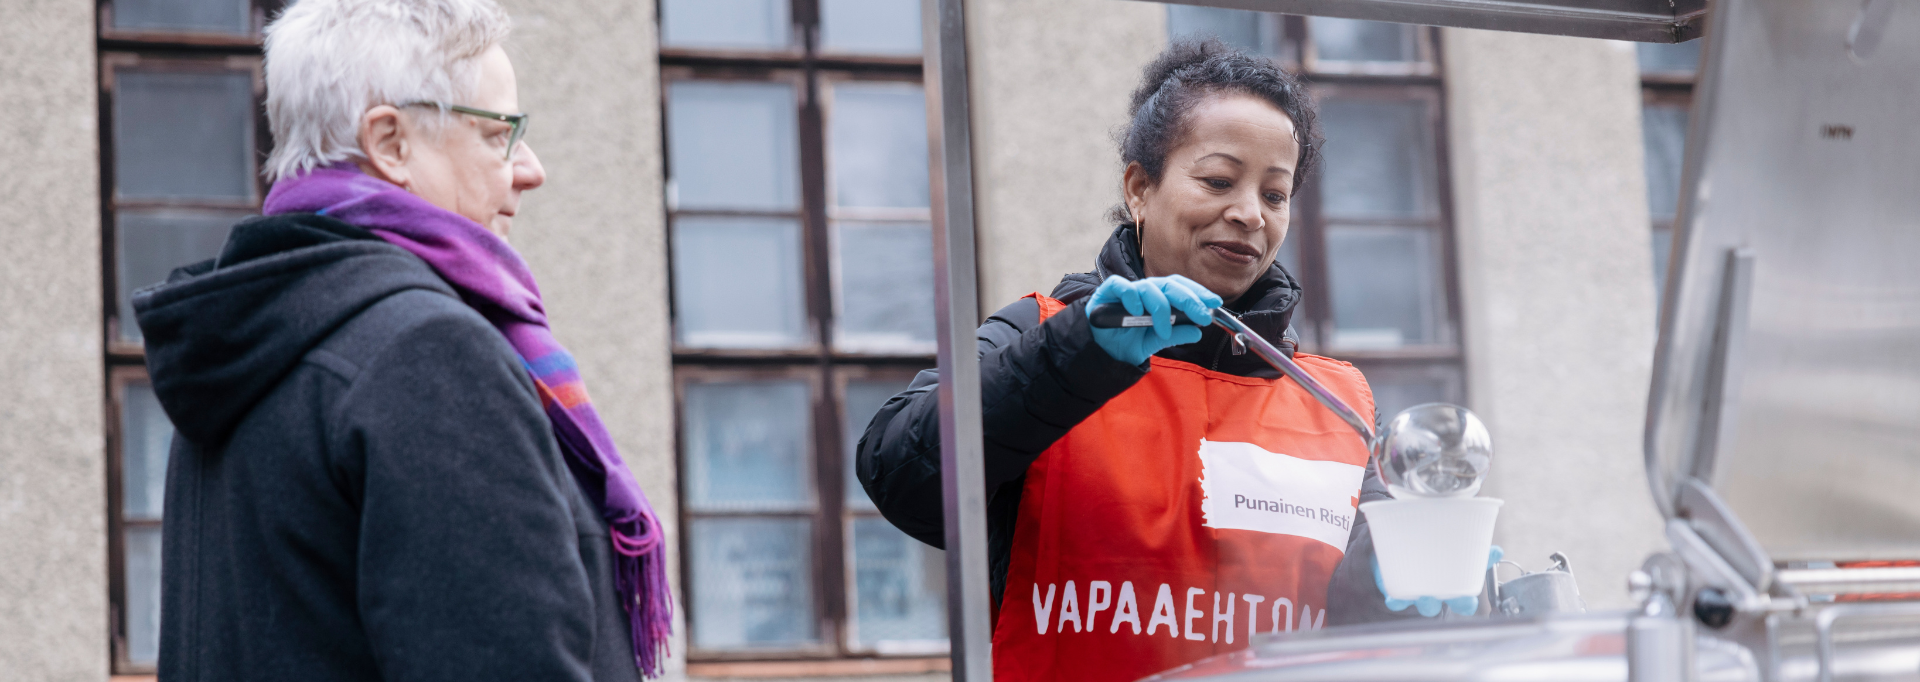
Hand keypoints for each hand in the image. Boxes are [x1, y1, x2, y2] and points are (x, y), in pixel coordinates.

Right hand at [1087, 274, 1219, 365]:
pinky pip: (1121, 286)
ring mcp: (1127, 291)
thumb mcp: (1155, 342)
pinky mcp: (1107, 293)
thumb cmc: (1126, 343)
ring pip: (1148, 287)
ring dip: (1160, 308)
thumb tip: (1198, 332)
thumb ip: (1175, 335)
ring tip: (1163, 330)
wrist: (1100, 354)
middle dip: (1189, 299)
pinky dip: (1131, 297)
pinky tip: (1137, 312)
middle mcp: (1144, 292)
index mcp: (1157, 299)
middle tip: (1202, 315)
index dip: (1198, 292)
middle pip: (1170, 285)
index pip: (1180, 288)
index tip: (1215, 303)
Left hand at [1373, 545, 1503, 616]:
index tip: (1469, 601)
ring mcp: (1417, 592)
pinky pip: (1396, 599)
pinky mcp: (1396, 587)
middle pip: (1449, 605)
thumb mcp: (1457, 546)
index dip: (1467, 603)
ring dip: (1426, 603)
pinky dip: (1396, 600)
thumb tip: (1497, 551)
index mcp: (1454, 586)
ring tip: (1424, 595)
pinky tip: (1394, 599)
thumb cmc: (1435, 549)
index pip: (1465, 602)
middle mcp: (1437, 593)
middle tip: (1456, 601)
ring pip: (1424, 604)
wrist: (1402, 543)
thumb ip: (1477, 549)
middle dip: (1453, 605)